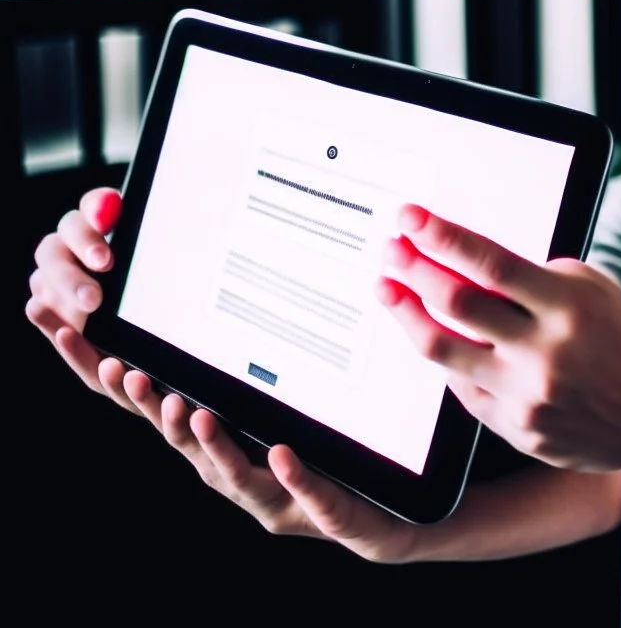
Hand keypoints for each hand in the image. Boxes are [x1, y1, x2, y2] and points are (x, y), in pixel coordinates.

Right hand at [26, 186, 418, 558]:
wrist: (389, 513)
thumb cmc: (324, 446)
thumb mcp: (280, 388)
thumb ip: (248, 348)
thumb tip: (220, 275)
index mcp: (217, 435)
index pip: (148, 400)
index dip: (102, 370)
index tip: (63, 328)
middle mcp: (233, 469)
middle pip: (176, 436)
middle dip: (145, 402)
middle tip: (123, 368)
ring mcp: (274, 496)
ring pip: (228, 473)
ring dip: (204, 441)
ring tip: (189, 409)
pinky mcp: (323, 513)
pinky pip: (306, 495)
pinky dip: (290, 476)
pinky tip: (278, 453)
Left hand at [378, 205, 620, 473]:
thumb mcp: (591, 288)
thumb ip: (532, 276)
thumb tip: (464, 261)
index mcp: (566, 307)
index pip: (490, 262)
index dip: (441, 236)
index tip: (410, 217)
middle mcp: (543, 352)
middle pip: (456, 304)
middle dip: (413, 269)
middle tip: (391, 248)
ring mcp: (526, 396)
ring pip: (443, 350)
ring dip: (405, 314)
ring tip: (387, 289)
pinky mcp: (515, 428)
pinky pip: (461, 389)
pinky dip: (447, 358)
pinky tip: (434, 336)